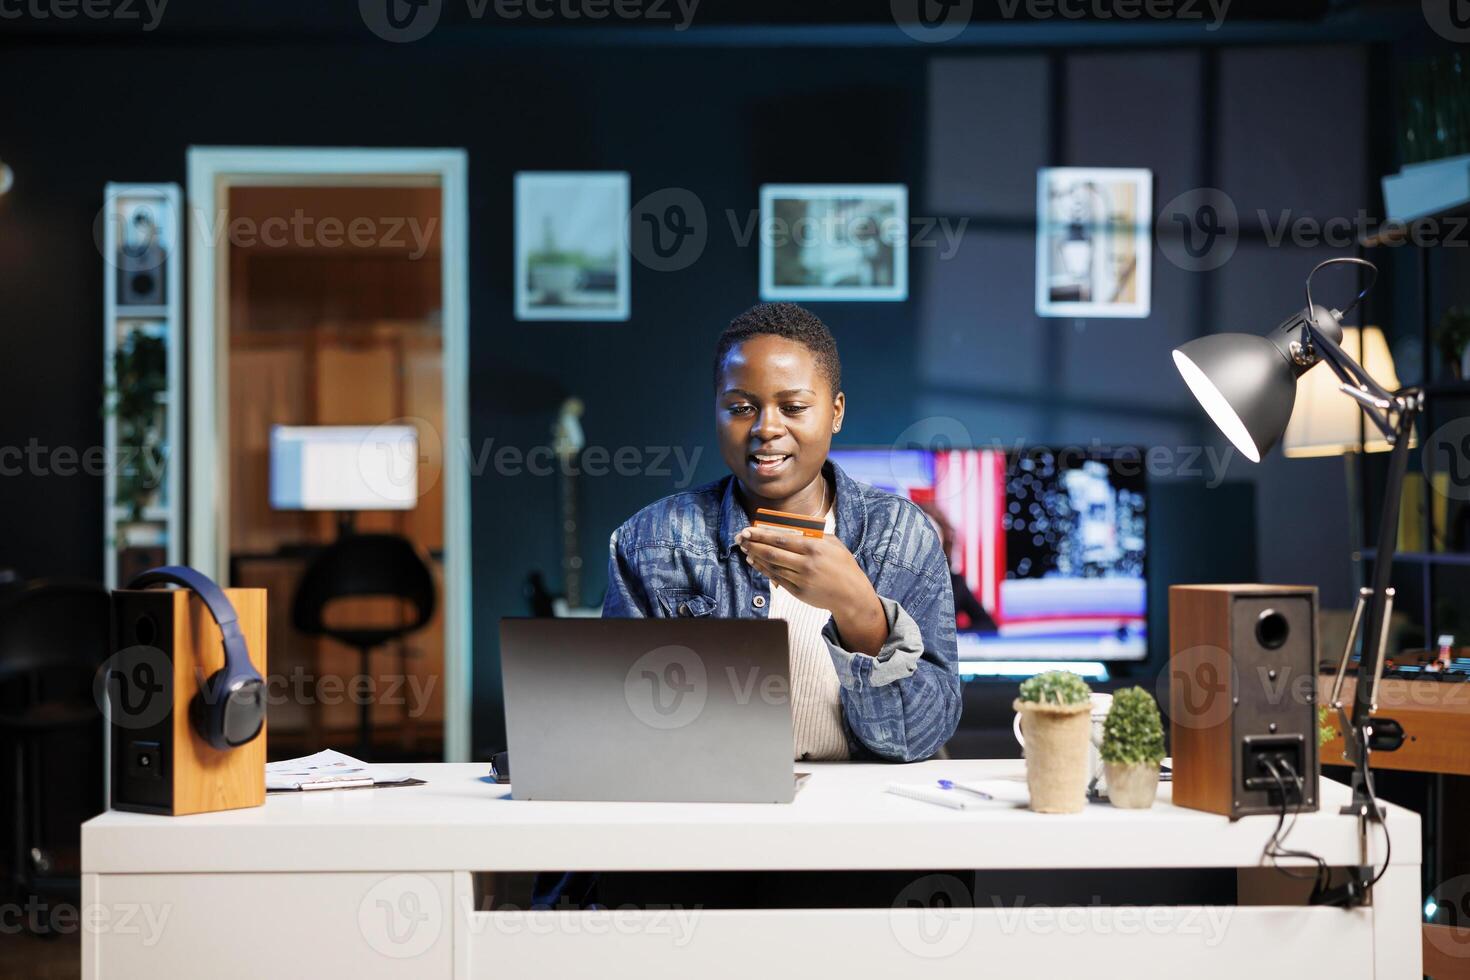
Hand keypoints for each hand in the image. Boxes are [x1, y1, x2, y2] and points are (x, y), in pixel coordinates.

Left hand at [736, 526, 887, 655]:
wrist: (851, 594)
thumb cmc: (843, 565)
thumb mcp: (832, 543)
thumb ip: (812, 535)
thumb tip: (790, 529)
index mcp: (814, 548)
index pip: (781, 539)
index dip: (762, 535)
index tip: (748, 530)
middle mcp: (806, 564)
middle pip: (772, 552)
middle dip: (753, 544)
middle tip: (740, 538)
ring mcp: (801, 579)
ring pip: (772, 566)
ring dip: (755, 557)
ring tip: (745, 549)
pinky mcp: (798, 591)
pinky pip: (776, 578)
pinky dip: (763, 569)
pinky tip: (754, 562)